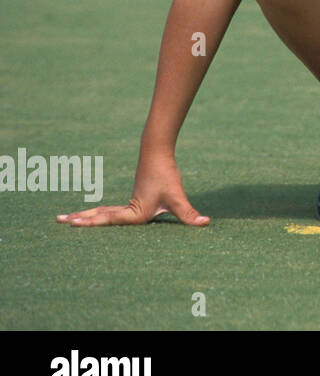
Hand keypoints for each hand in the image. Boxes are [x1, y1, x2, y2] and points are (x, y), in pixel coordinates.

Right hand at [56, 150, 208, 227]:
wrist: (157, 152)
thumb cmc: (166, 175)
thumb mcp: (177, 197)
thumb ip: (189, 214)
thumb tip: (205, 223)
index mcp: (135, 212)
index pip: (109, 220)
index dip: (92, 223)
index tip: (72, 224)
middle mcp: (128, 208)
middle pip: (100, 216)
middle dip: (80, 220)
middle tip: (58, 221)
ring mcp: (128, 202)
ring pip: (103, 211)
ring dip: (86, 216)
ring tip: (66, 218)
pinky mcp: (132, 197)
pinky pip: (111, 209)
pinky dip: (98, 213)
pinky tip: (94, 215)